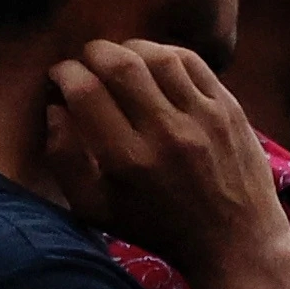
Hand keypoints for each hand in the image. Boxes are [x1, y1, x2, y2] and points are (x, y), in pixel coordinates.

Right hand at [43, 41, 282, 268]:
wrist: (235, 240)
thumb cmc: (157, 228)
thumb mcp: (95, 210)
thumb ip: (65, 160)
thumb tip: (55, 111)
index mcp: (126, 160)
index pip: (86, 93)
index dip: (65, 74)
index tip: (60, 76)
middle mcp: (164, 132)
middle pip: (120, 65)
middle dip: (93, 53)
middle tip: (85, 61)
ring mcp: (202, 117)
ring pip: (158, 57)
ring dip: (130, 48)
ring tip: (119, 58)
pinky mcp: (229, 109)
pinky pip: (194, 63)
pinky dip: (166, 53)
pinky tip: (155, 63)